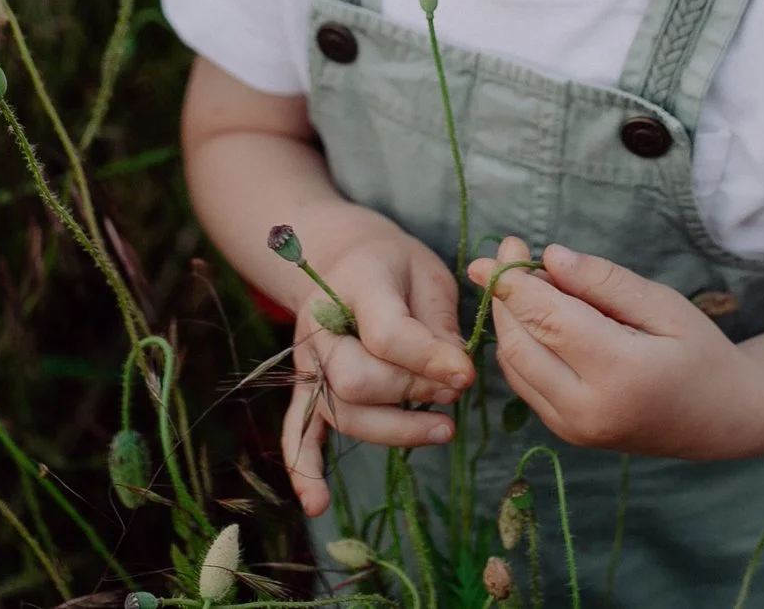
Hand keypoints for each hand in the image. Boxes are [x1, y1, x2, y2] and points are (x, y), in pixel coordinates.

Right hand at [282, 230, 475, 516]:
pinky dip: (304, 469)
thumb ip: (439, 322)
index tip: (467, 374)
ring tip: (443, 430)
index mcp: (356, 284)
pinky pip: (296, 431)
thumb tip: (454, 374)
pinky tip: (318, 505)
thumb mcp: (426, 273)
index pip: (388, 333)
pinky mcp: (307, 387)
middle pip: (357, 380)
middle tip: (453, 391)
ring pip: (342, 412)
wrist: (342, 257)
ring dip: (393, 431)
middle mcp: (321, 327)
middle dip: (410, 393)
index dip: (430, 359)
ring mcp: (309, 361)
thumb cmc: (395, 266)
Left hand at [466, 237, 761, 460]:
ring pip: (514, 365)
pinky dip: (519, 346)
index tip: (503, 246)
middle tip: (509, 252)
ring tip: (524, 281)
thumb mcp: (663, 305)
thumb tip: (551, 257)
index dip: (516, 281)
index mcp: (619, 373)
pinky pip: (524, 384)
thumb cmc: (700, 354)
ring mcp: (573, 429)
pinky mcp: (566, 434)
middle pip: (520, 343)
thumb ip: (605, 282)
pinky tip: (535, 316)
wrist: (722, 420)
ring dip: (508, 319)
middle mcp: (587, 409)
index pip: (547, 319)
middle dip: (505, 295)